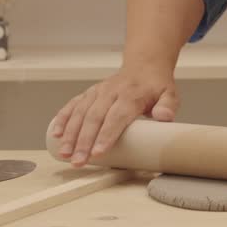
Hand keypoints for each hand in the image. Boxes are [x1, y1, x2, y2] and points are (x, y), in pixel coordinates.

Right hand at [50, 63, 178, 166]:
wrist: (144, 65)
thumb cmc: (156, 86)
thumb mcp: (169, 94)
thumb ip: (168, 106)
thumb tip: (164, 117)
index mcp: (131, 94)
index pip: (117, 116)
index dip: (107, 135)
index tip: (98, 152)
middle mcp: (111, 92)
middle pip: (94, 117)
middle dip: (84, 141)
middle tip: (78, 161)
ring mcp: (98, 92)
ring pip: (80, 113)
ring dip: (70, 134)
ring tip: (65, 154)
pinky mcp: (89, 93)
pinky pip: (73, 105)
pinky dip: (63, 118)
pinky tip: (56, 134)